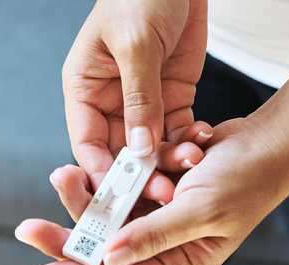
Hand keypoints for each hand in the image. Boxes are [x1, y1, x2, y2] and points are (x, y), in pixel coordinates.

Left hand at [16, 118, 288, 264]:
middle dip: (69, 234)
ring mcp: (159, 218)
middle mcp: (165, 246)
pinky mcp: (157, 192)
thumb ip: (151, 235)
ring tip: (61, 174)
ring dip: (87, 196)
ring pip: (109, 214)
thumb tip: (106, 262)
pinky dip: (113, 176)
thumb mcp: (199, 210)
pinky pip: (124, 188)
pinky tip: (94, 165)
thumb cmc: (244, 180)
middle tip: (27, 228)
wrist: (266, 142)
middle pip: (106, 247)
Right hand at [63, 0, 208, 203]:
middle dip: (141, 174)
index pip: (87, 143)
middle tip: (164, 190)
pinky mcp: (172, 98)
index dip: (101, 172)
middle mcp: (111, 102)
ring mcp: (143, 103)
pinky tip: (203, 142)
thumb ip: (138, 99)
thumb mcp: (135, 45)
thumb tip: (138, 149)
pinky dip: (189, 142)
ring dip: (170, 161)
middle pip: (120, 153)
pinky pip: (178, 131)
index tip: (120, 196)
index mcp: (85, 89)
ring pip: (152, 148)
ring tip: (191, 163)